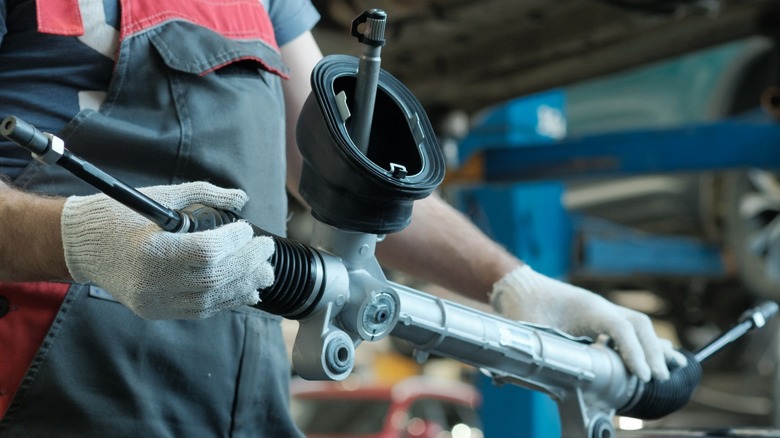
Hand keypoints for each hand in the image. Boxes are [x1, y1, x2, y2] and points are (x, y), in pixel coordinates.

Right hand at [61, 182, 273, 318]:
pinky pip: (199, 311)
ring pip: (212, 300)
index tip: (248, 229)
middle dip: (249, 263)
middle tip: (266, 248)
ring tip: (264, 272)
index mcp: (152, 251)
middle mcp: (153, 282)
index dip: (235, 242)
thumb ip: (204, 193)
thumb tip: (241, 197)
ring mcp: (154, 301)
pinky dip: (226, 300)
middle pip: (215, 278)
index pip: (207, 252)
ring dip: (244, 285)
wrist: (80, 246)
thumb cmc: (119, 216)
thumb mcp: (160, 196)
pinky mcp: (156, 312)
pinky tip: (245, 290)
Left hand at [490, 265, 686, 381]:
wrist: (520, 287)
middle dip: (651, 351)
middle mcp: (599, 306)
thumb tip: (542, 374)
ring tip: (665, 372)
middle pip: (637, 324)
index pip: (620, 327)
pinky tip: (659, 355)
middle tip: (658, 378)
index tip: (642, 375)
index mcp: (586, 306)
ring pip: (637, 325)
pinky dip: (643, 343)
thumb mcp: (529, 328)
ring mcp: (601, 310)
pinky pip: (628, 328)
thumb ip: (540, 349)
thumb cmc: (524, 305)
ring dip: (651, 347)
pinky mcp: (598, 318)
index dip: (633, 351)